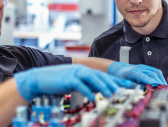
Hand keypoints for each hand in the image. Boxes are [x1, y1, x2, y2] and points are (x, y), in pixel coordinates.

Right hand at [14, 64, 131, 100]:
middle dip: (113, 83)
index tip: (127, 85)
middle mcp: (82, 70)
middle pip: (101, 76)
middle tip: (123, 90)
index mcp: (85, 71)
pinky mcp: (68, 79)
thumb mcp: (76, 84)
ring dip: (103, 86)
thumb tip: (99, 91)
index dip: (115, 80)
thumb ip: (87, 85)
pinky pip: (80, 85)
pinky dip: (87, 91)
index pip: (103, 75)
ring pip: (93, 78)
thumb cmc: (58, 82)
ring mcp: (75, 73)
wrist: (40, 79)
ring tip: (112, 94)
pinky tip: (93, 97)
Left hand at [107, 62, 166, 85]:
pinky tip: (162, 82)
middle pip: (152, 74)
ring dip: (161, 79)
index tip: (156, 86)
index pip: (144, 76)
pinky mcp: (147, 68)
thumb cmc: (121, 76)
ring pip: (155, 71)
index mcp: (134, 72)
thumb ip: (133, 85)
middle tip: (163, 89)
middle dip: (158, 81)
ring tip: (165, 86)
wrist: (120, 69)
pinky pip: (155, 71)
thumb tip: (142, 89)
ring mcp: (144, 67)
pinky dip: (160, 76)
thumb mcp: (124, 82)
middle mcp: (140, 68)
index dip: (151, 81)